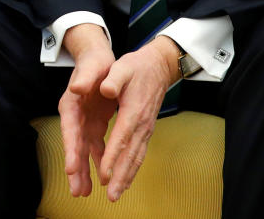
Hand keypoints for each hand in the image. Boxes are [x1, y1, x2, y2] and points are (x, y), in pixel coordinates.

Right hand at [58, 24, 116, 198]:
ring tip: (85, 192)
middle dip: (75, 168)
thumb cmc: (94, 62)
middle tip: (77, 190)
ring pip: (83, 150)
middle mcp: (75, 116)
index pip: (69, 129)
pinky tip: (100, 175)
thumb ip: (84, 78)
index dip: (70, 149)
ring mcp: (84, 121)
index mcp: (71, 103)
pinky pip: (95, 146)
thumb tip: (77, 89)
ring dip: (84, 170)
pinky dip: (97, 160)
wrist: (98, 58)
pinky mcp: (94, 123)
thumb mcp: (91, 67)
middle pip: (73, 145)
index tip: (70, 168)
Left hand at [95, 36, 180, 201]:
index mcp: (133, 110)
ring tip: (117, 194)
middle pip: (131, 154)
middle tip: (111, 195)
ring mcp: (146, 129)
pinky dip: (133, 169)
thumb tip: (105, 89)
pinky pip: (140, 153)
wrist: (159, 67)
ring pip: (137, 157)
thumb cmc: (137, 67)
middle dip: (121, 176)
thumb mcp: (122, 67)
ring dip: (127, 177)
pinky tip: (126, 179)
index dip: (113, 157)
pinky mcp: (146, 130)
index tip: (104, 174)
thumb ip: (113, 78)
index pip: (121, 137)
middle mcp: (142, 124)